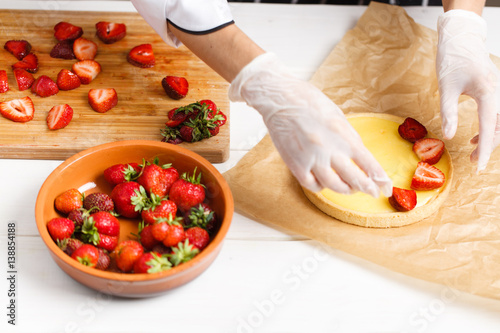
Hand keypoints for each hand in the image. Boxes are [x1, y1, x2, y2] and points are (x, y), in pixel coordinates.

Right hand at [229, 53, 391, 196]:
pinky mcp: (295, 165)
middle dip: (367, 188)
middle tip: (372, 192)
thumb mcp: (337, 116)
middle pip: (355, 179)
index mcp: (343, 134)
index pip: (368, 163)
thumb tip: (359, 156)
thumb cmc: (308, 101)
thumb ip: (348, 137)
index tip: (386, 187)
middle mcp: (330, 149)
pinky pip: (312, 185)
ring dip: (345, 189)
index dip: (380, 179)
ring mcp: (312, 159)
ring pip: (334, 186)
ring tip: (349, 189)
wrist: (280, 98)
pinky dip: (321, 186)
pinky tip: (324, 182)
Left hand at [436, 9, 499, 170]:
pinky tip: (472, 138)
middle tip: (472, 161)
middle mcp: (498, 92)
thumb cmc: (452, 59)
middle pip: (499, 127)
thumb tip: (449, 136)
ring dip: (489, 138)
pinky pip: (497, 114)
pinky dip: (488, 128)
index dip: (484, 149)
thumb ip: (448, 113)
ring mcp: (499, 91)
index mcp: (487, 92)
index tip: (479, 167)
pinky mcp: (495, 91)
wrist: (461, 38)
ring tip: (472, 153)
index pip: (489, 126)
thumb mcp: (446, 88)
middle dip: (488, 146)